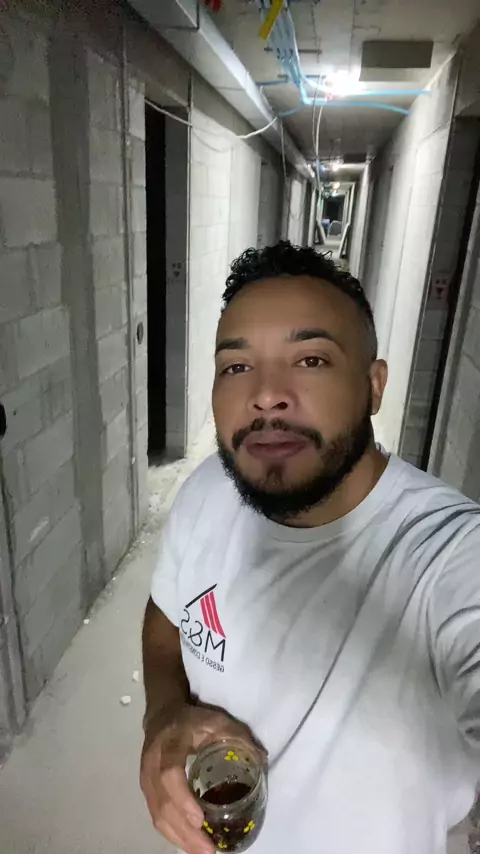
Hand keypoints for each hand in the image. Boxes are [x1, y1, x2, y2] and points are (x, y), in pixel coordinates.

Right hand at [140, 704, 263, 853]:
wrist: (162, 716)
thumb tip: (262, 761)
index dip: (182, 798)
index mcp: (170, 744)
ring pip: (158, 815)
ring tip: (204, 853)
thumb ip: (238, 737)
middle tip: (209, 850)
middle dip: (185, 831)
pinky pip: (157, 817)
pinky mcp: (148, 792)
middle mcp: (153, 764)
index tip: (199, 819)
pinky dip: (173, 835)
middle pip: (163, 803)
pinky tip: (190, 845)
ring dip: (180, 839)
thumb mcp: (216, 720)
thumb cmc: (193, 721)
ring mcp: (147, 780)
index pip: (170, 773)